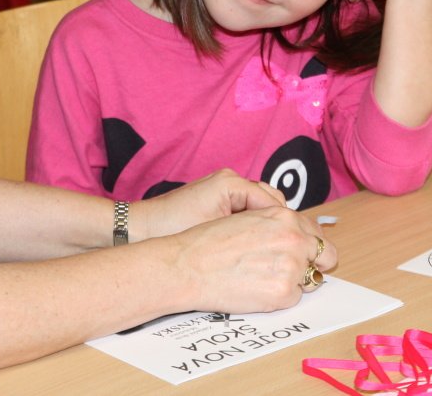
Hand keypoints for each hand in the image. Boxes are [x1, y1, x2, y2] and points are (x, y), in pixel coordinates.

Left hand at [134, 169, 286, 240]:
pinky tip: (251, 246)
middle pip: (271, 202)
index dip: (285, 226)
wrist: (139, 228)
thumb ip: (247, 230)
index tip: (293, 248)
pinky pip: (246, 211)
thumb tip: (279, 238)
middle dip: (279, 226)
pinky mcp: (217, 201)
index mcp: (231, 183)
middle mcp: (230, 181)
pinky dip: (252, 226)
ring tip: (269, 250)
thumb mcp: (213, 231)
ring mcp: (224, 190)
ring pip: (260, 208)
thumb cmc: (171, 228)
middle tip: (285, 251)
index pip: (273, 202)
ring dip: (267, 227)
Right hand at [164, 206, 337, 313]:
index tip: (305, 254)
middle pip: (326, 256)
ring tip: (263, 279)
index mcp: (285, 218)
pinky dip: (279, 298)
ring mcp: (291, 267)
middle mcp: (294, 239)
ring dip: (294, 281)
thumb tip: (297, 238)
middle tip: (292, 271)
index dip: (311, 246)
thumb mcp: (249, 218)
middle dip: (313, 264)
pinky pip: (294, 299)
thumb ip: (277, 225)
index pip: (317, 234)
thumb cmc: (210, 242)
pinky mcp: (283, 293)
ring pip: (310, 279)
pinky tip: (256, 290)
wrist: (187, 266)